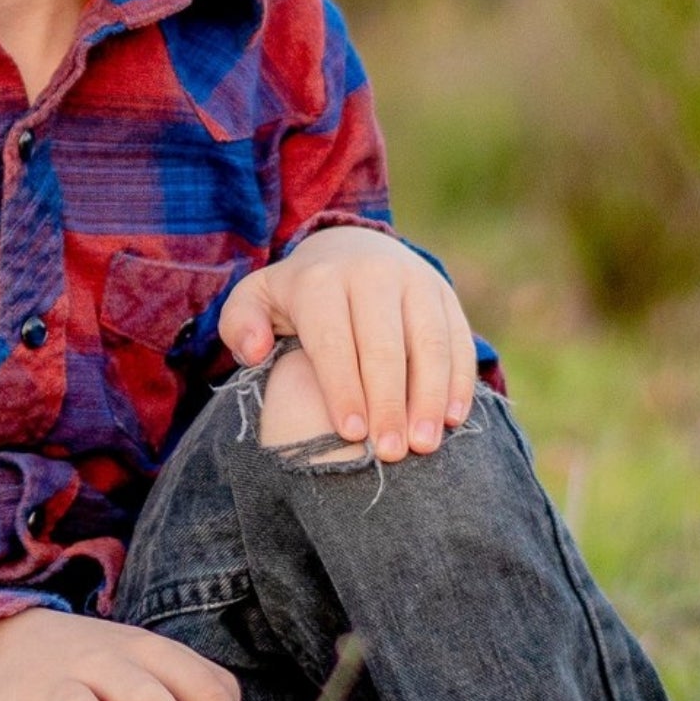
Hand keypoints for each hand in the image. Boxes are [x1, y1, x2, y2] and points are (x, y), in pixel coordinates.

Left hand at [219, 225, 477, 461]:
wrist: (352, 247)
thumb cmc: (299, 295)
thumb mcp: (256, 299)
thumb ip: (240, 324)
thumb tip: (255, 351)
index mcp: (321, 280)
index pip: (334, 340)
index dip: (344, 389)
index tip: (352, 435)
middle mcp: (372, 274)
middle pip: (385, 346)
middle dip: (389, 403)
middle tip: (390, 453)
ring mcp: (415, 280)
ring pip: (429, 342)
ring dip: (431, 397)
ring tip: (425, 444)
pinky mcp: (444, 294)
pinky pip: (457, 338)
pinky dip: (459, 379)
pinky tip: (454, 419)